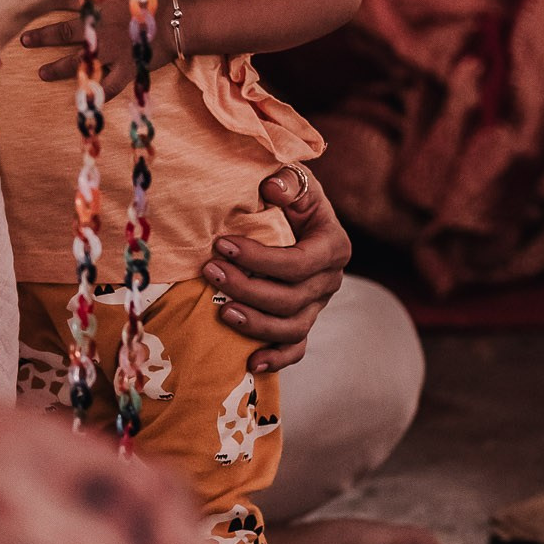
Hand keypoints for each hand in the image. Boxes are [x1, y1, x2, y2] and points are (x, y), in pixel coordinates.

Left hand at [21, 0, 176, 96]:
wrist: (183, 21)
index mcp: (102, 4)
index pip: (68, 1)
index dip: (47, 1)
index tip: (29, 1)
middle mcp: (102, 30)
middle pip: (65, 33)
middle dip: (42, 36)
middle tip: (24, 40)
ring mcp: (112, 52)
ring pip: (80, 64)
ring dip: (58, 69)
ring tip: (41, 73)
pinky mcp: (126, 70)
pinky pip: (108, 87)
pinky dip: (96, 95)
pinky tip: (83, 100)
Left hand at [199, 164, 348, 375]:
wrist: (300, 215)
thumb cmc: (293, 196)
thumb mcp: (295, 181)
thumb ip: (287, 181)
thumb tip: (271, 189)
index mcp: (333, 246)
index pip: (297, 263)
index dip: (258, 258)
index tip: (221, 244)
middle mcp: (330, 280)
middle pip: (291, 299)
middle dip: (247, 288)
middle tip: (210, 272)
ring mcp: (318, 305)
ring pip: (292, 329)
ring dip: (256, 325)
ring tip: (222, 312)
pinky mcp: (304, 321)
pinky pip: (296, 349)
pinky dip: (276, 359)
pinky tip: (250, 363)